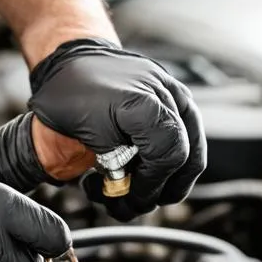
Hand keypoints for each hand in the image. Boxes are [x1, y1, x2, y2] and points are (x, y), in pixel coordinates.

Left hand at [28, 38, 205, 219]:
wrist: (71, 58)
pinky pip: (184, 140)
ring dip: (164, 181)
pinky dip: (163, 163)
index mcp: (148, 103)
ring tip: (131, 190)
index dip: (151, 185)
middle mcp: (170, 97)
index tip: (130, 197)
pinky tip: (137, 171)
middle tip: (131, 203)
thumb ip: (115, 161)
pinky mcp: (175, 102)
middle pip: (186, 159)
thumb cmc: (70, 93)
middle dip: (158, 190)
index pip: (169, 157)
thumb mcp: (86, 131)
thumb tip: (130, 185)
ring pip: (190, 153)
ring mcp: (176, 97)